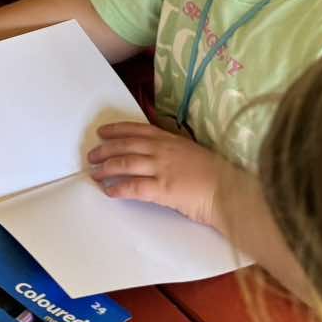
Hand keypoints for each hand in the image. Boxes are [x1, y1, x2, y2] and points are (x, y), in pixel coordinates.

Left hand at [87, 122, 226, 227]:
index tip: (102, 132)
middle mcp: (162, 150)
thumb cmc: (215, 174)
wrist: (229, 190)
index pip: (136, 130)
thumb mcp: (191, 151)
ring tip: (94, 173)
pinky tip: (109, 191)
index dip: (116, 130)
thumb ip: (172, 149)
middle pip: (125, 146)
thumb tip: (156, 152)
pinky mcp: (162, 189)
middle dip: (105, 149)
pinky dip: (118, 189)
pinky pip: (134, 187)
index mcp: (169, 139)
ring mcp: (161, 169)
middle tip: (91, 155)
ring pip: (125, 164)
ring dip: (106, 168)